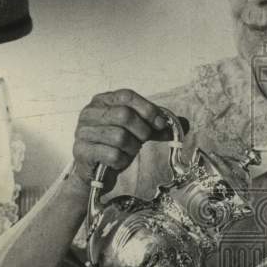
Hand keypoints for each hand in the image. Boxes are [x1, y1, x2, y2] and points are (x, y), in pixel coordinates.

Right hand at [70, 89, 189, 191]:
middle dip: (142, 131)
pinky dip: (122, 161)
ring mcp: (82, 132)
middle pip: (124, 115)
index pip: (127, 96)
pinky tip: (119, 161)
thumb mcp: (138, 131)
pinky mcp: (81, 151)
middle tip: (144, 140)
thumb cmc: (116, 146)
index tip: (161, 124)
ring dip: (131, 148)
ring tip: (128, 151)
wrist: (95, 171)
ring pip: (119, 137)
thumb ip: (158, 126)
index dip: (148, 109)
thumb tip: (185, 124)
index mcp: (103, 101)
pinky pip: (112, 155)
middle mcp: (89, 113)